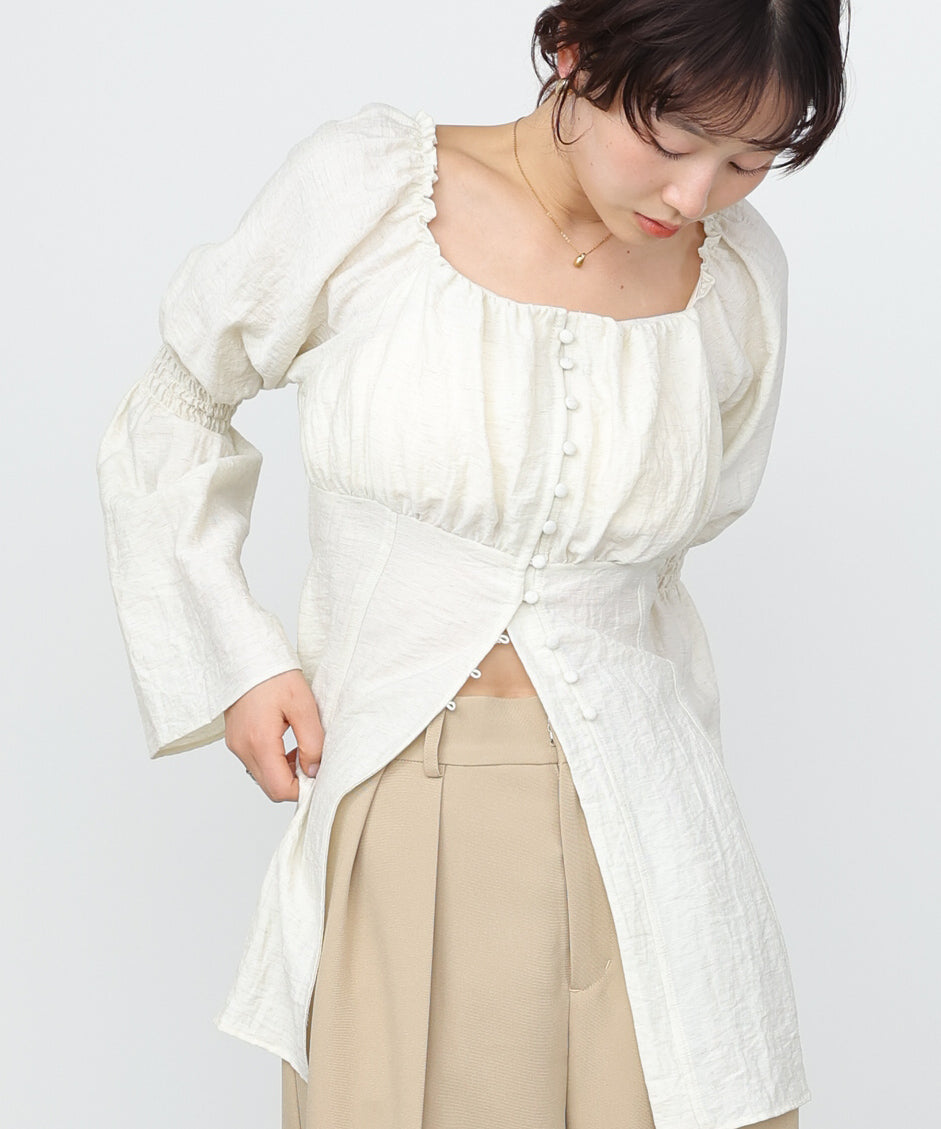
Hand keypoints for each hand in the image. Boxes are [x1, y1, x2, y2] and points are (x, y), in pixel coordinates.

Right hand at [223, 669, 323, 801]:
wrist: (245, 654)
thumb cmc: (273, 674)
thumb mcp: (303, 705)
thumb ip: (312, 741)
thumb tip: (314, 769)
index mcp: (259, 742)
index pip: (280, 789)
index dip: (303, 789)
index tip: (319, 774)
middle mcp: (242, 748)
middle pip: (270, 787)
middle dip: (295, 781)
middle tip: (313, 760)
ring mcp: (235, 744)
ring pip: (263, 776)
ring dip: (284, 771)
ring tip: (302, 748)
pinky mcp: (235, 738)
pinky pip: (256, 762)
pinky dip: (273, 761)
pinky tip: (287, 743)